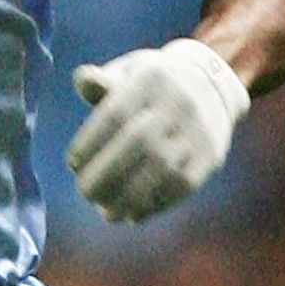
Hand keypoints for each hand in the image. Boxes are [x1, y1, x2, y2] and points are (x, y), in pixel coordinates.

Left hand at [65, 37, 249, 222]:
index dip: (91, 142)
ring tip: (106, 212)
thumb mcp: (129, 72)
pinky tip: (133, 214)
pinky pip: (182, 186)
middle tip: (84, 192)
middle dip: (106, 174)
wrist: (212, 84)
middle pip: (139, 142)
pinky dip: (155, 205)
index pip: (115, 113)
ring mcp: (198, 131)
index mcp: (150, 79)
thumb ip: (102, 82)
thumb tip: (82, 79)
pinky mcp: (211, 156)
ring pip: (162, 168)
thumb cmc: (153, 84)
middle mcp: (178, 103)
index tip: (73, 164)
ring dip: (129, 197)